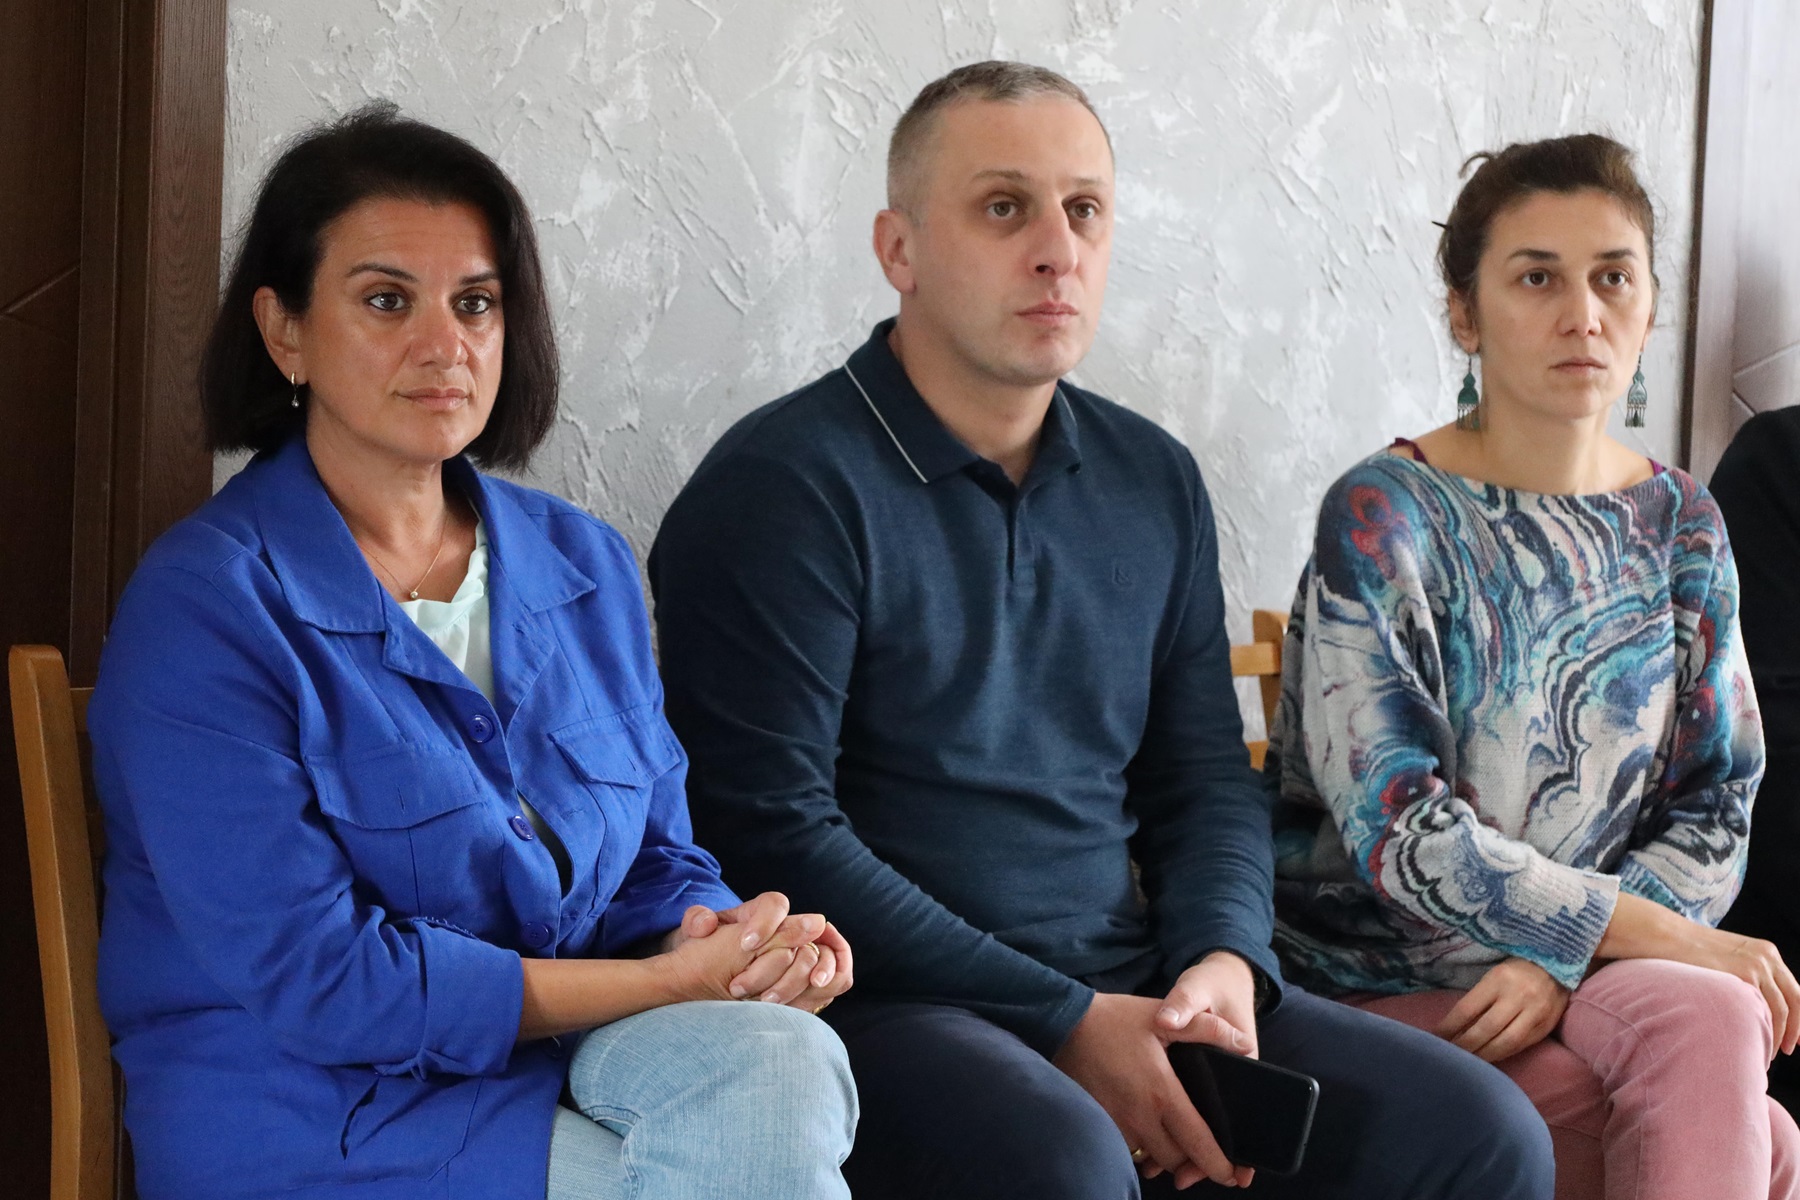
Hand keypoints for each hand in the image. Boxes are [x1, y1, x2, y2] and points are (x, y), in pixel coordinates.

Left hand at [658, 893, 851, 1011]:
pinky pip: (836, 976)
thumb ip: (697, 921)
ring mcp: (806, 949)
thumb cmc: (707, 945)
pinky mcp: (813, 973)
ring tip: (789, 999)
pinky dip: (827, 989)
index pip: (775, 904)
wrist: (715, 966)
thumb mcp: (696, 930)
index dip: (765, 924)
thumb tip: (705, 923)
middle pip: (807, 931)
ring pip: (826, 954)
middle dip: (788, 960)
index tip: (746, 945)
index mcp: (762, 910)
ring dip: (816, 974)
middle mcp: (789, 927)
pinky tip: (800, 1008)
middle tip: (762, 989)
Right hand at [1053, 953, 1258, 1190]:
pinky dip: (1141, 1145)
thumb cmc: (1115, 1020)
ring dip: (1165, 1154)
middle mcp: (1139, 1116)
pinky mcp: (1100, 1124)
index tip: (1233, 1175)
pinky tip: (1145, 1127)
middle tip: (1202, 1150)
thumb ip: (1207, 1029)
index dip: (1218, 1164)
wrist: (1062, 1024)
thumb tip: (1244, 1044)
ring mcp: (1116, 1124)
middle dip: (1192, 1160)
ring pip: (1151, 1158)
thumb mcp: (1163, 1018)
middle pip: (1175, 1160)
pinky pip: (1128, 1148)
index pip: (1197, 1143)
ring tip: (1174, 1138)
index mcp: (1161, 1093)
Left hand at [1435, 958, 1567, 1062]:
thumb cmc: (1517, 971)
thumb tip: (1454, 1026)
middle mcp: (1518, 996)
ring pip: (1505, 1042)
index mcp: (1499, 979)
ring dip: (1484, 1055)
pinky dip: (1502, 1054)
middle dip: (1465, 1045)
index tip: (1435, 1037)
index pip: (1468, 1008)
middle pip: (1486, 1029)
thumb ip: (1478, 999)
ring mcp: (1535, 1013)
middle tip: (1449, 1055)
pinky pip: (1520, 1046)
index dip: (1450, 1026)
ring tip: (1468, 1062)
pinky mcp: (1546, 1027)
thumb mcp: (1494, 976)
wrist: (1558, 967)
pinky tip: (1490, 1058)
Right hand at [1672, 925, 1799, 1056]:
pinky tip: (1754, 1042)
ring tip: (1769, 1053)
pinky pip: (1764, 1010)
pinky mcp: (1744, 974)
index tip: (1798, 1038)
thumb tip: (1751, 1002)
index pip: (1793, 989)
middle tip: (1790, 1049)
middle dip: (1796, 1029)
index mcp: (1765, 952)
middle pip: (1796, 1000)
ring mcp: (1757, 965)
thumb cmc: (1685, 950)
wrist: (1665, 936)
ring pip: (1783, 1009)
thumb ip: (1744, 973)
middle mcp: (1767, 957)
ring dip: (1779, 1035)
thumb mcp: (1725, 957)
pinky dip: (1764, 1030)